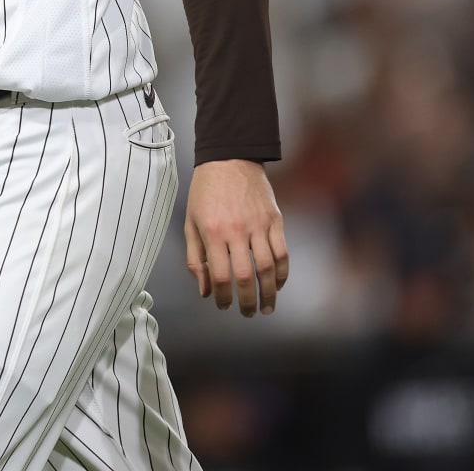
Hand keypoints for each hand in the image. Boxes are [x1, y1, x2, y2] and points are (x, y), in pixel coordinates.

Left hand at [184, 159, 288, 316]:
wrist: (229, 158)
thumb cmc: (205, 192)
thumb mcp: (190, 222)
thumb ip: (195, 257)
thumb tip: (204, 290)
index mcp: (213, 232)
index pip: (220, 276)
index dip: (223, 297)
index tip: (224, 306)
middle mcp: (237, 230)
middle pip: (247, 276)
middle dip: (248, 301)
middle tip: (247, 313)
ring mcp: (259, 225)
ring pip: (269, 268)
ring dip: (269, 293)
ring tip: (266, 308)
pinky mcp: (275, 219)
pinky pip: (283, 252)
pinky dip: (282, 273)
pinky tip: (277, 284)